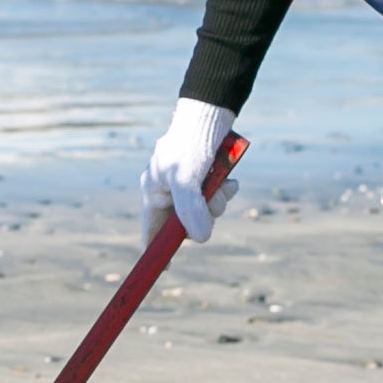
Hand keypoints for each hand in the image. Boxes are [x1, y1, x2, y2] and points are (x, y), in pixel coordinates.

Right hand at [142, 99, 238, 242]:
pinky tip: (230, 180)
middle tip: (212, 205)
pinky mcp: (205, 176)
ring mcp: (188, 183)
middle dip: (203, 217)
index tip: (165, 269)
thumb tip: (201, 240)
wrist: (209, 113)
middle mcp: (168, 190)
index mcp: (153, 191)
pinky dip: (224, 191)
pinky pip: (215, 196)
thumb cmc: (190, 144)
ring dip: (217, 202)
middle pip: (185, 222)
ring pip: (205, 210)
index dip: (157, 250)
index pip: (151, 230)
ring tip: (224, 185)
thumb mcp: (188, 180)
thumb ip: (191, 210)